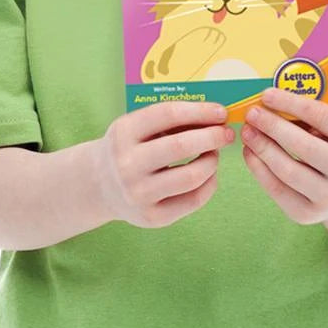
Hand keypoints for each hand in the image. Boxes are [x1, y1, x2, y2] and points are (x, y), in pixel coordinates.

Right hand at [96, 101, 234, 228]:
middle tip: (226, 133)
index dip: (200, 111)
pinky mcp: (152, 217)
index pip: (168, 114)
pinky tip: (209, 174)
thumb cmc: (130, 147)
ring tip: (214, 154)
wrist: (101, 185)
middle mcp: (128, 164)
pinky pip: (193, 200)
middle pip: (180, 146)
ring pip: (191, 177)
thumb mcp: (137, 126)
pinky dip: (209, 183)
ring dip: (212, 161)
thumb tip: (215, 116)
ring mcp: (139, 193)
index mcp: (124, 133)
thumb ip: (171, 120)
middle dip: (212, 137)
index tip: (221, 112)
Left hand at [241, 86, 327, 225]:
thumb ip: (308, 115)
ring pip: (288, 171)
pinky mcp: (308, 214)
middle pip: (304, 146)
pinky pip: (277, 189)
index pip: (323, 117)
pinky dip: (258, 169)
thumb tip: (268, 103)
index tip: (266, 94)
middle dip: (273, 127)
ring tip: (247, 131)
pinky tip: (249, 152)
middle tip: (252, 113)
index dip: (292, 104)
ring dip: (262, 148)